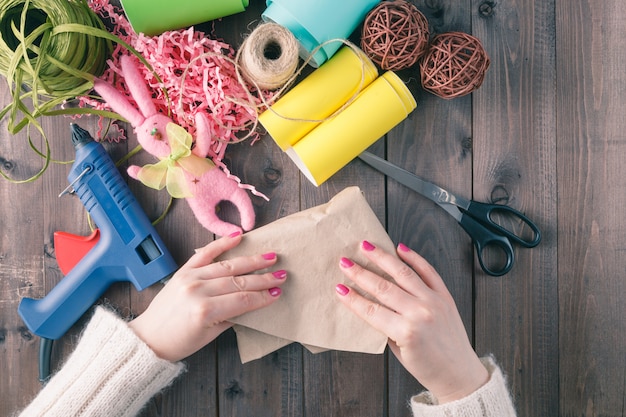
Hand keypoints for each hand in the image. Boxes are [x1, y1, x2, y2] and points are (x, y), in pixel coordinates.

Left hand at [128, 233, 285, 361]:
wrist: (148, 338)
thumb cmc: (179, 342)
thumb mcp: (210, 335)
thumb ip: (232, 316)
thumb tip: (253, 302)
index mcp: (205, 311)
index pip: (243, 299)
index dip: (263, 296)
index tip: (278, 291)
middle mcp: (198, 290)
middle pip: (239, 280)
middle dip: (263, 277)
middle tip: (281, 274)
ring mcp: (189, 277)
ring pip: (227, 266)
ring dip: (251, 260)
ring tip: (270, 256)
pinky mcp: (183, 270)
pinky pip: (204, 253)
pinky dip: (221, 243)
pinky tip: (237, 236)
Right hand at [336, 241, 488, 402]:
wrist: (460, 374)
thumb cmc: (428, 367)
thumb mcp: (398, 350)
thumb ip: (385, 326)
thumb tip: (368, 303)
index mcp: (406, 332)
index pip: (372, 310)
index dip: (353, 299)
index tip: (339, 288)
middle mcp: (420, 313)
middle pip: (383, 288)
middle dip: (361, 273)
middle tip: (345, 262)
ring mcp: (434, 302)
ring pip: (404, 273)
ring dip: (382, 258)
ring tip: (366, 247)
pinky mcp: (445, 296)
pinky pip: (429, 271)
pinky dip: (414, 258)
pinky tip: (400, 248)